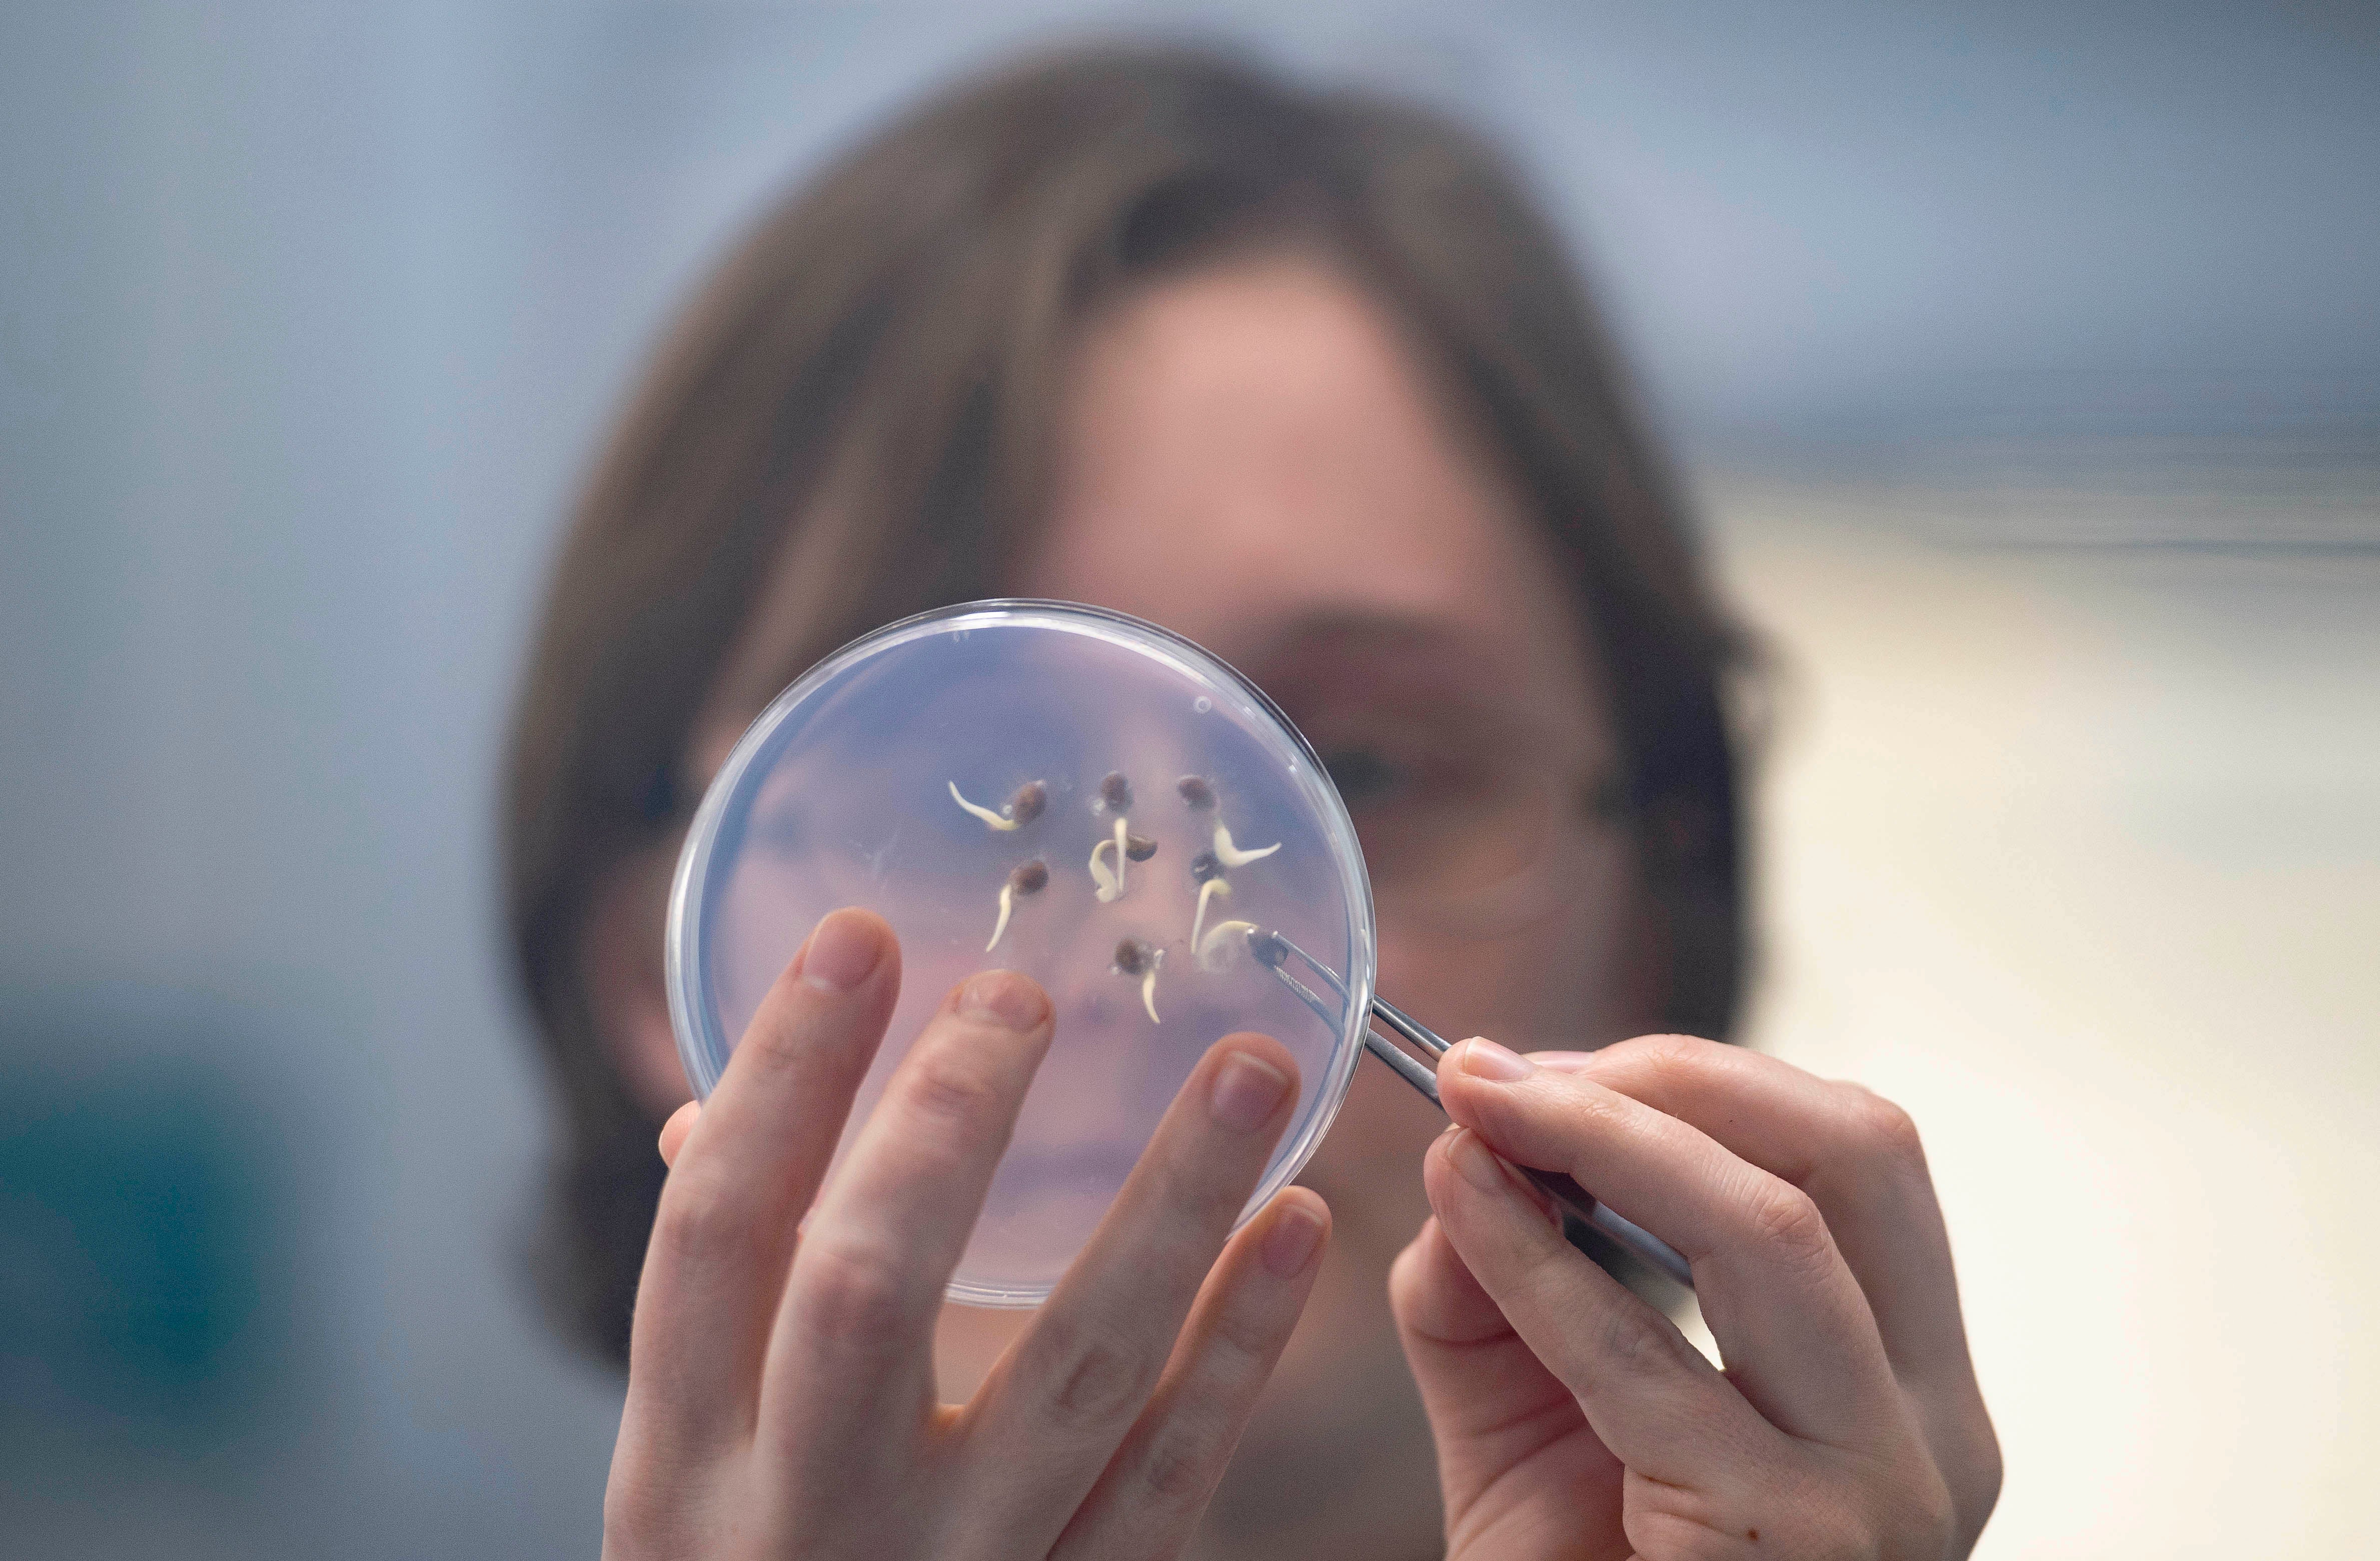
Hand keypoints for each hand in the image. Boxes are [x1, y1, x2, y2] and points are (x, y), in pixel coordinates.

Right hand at [606, 907, 1329, 1559]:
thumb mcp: (686, 1474)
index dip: (786, 1077)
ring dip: (1173, 1207)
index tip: (861, 935)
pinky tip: (1299, 1228)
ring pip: (1076, 1374)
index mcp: (680, 1467)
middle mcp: (806, 1523)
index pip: (717, 1234)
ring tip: (1255, 1070)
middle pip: (868, 1290)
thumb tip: (728, 1100)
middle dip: (949, 1125)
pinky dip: (1245, 1349)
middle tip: (1029, 988)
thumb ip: (721, 1304)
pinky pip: (1178, 1480)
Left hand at [1389, 1034, 1999, 1558]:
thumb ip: (1503, 1280)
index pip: (1857, 1156)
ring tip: (1477, 1106)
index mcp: (1903, 1378)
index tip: (1542, 1063)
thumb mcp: (1542, 1410)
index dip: (1698, 1079)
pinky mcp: (1799, 1550)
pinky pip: (1651, 1364)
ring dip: (1607, 1138)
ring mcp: (1884, 1491)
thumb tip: (1464, 1147)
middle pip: (1855, 1155)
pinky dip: (1537, 1262)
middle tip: (1510, 1068)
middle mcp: (1933, 1427)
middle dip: (1670, 1079)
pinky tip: (1458, 1206)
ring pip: (1774, 1234)